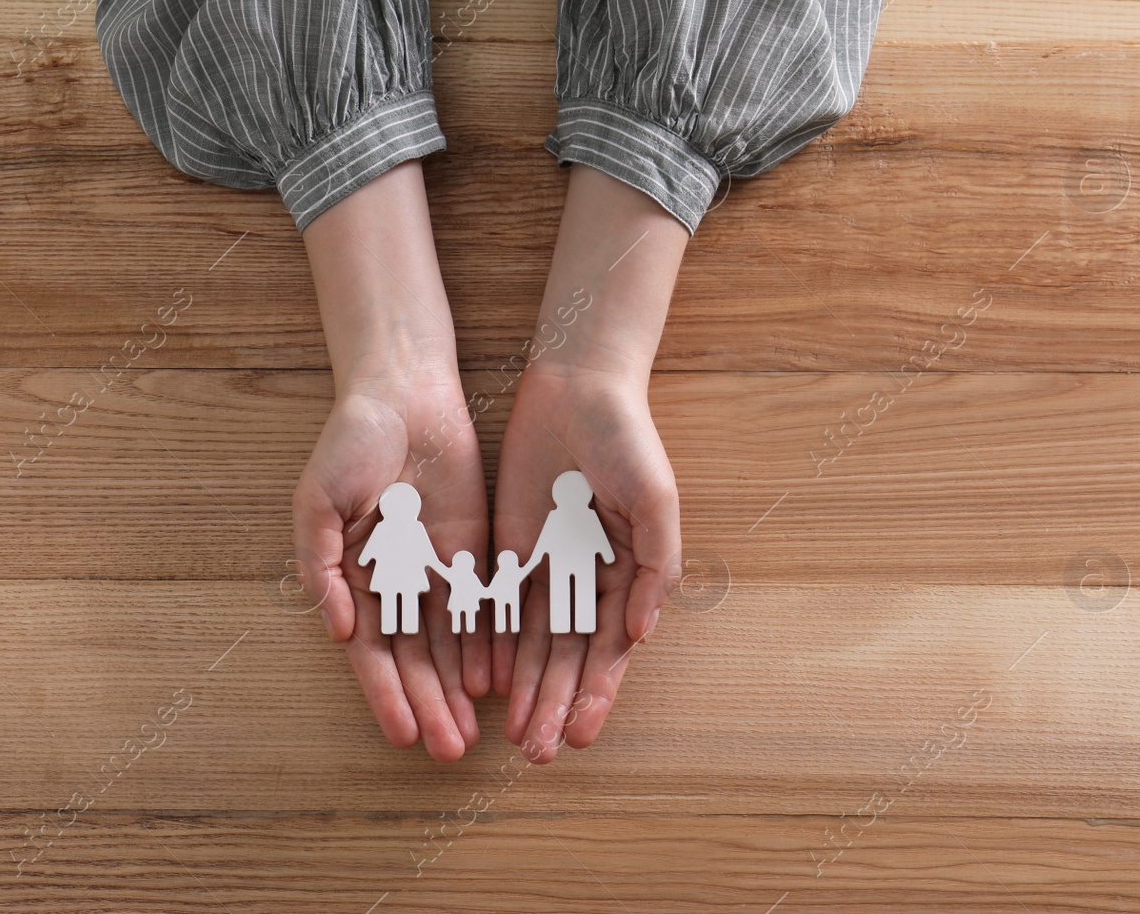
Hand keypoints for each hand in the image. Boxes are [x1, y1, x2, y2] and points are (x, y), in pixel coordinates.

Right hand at [294, 370, 488, 761]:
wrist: (405, 392)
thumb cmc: (351, 441)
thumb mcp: (319, 501)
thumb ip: (321, 565)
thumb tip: (334, 629)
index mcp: (353, 577)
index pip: (371, 650)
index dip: (385, 694)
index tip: (402, 734)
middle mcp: (395, 583)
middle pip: (413, 658)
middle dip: (429, 705)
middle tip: (449, 749)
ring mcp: (435, 569)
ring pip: (449, 643)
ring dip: (458, 689)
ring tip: (473, 733)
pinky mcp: (473, 549)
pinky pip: (483, 606)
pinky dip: (489, 644)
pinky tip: (499, 680)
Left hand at [491, 165, 689, 761]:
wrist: (577, 387)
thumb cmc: (628, 441)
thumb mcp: (654, 501)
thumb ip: (654, 567)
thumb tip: (641, 633)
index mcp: (627, 575)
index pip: (608, 650)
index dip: (594, 693)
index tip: (578, 734)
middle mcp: (587, 579)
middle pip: (567, 657)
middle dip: (554, 704)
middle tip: (536, 753)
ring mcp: (547, 565)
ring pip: (533, 642)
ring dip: (525, 688)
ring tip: (512, 736)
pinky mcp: (508, 545)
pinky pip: (499, 604)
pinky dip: (494, 644)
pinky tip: (485, 681)